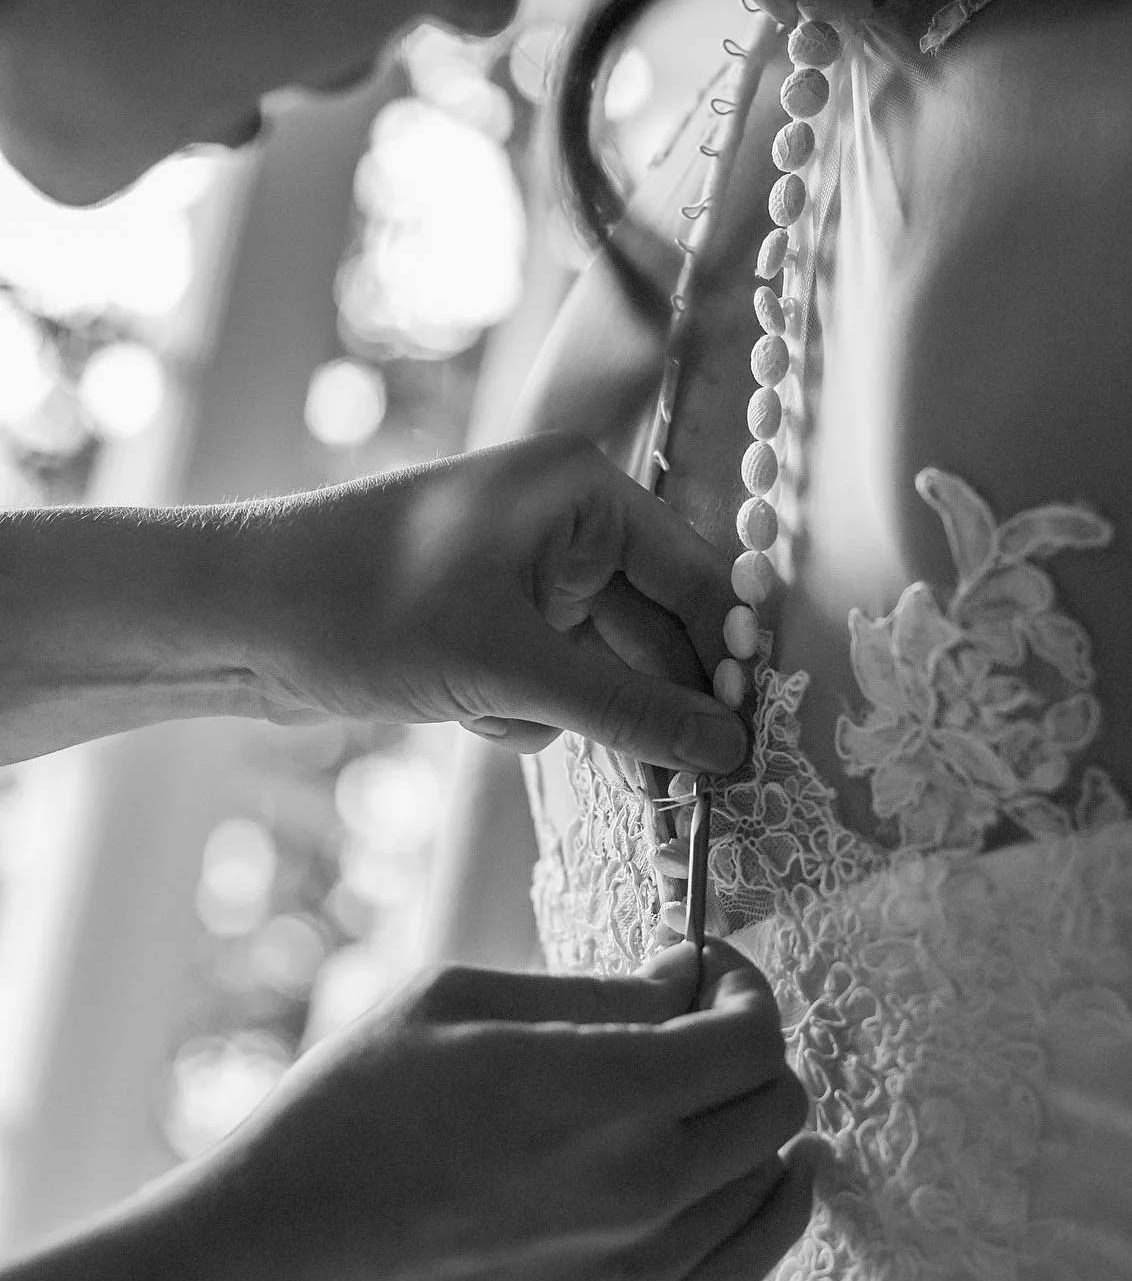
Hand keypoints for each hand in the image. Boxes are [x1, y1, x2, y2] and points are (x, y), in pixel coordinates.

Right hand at [209, 941, 813, 1280]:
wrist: (287, 1256)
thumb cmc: (358, 1108)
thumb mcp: (464, 998)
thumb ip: (599, 993)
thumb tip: (688, 981)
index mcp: (611, 1091)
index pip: (752, 1035)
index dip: (743, 987)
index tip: (705, 970)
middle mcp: (647, 1185)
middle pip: (777, 1103)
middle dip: (750, 1046)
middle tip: (694, 1023)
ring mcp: (640, 1267)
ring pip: (770, 1182)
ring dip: (755, 1124)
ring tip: (702, 1094)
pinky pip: (745, 1268)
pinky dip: (771, 1214)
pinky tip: (773, 1178)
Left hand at [240, 432, 747, 772]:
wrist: (234, 617)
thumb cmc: (366, 608)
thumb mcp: (511, 668)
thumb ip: (629, 711)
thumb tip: (729, 751)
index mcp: (584, 491)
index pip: (698, 579)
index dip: (727, 660)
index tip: (747, 742)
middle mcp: (564, 522)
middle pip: (655, 631)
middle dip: (645, 705)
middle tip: (681, 789)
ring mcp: (524, 572)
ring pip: (600, 669)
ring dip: (564, 712)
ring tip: (499, 714)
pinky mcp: (488, 620)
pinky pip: (549, 682)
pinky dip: (520, 712)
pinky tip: (466, 715)